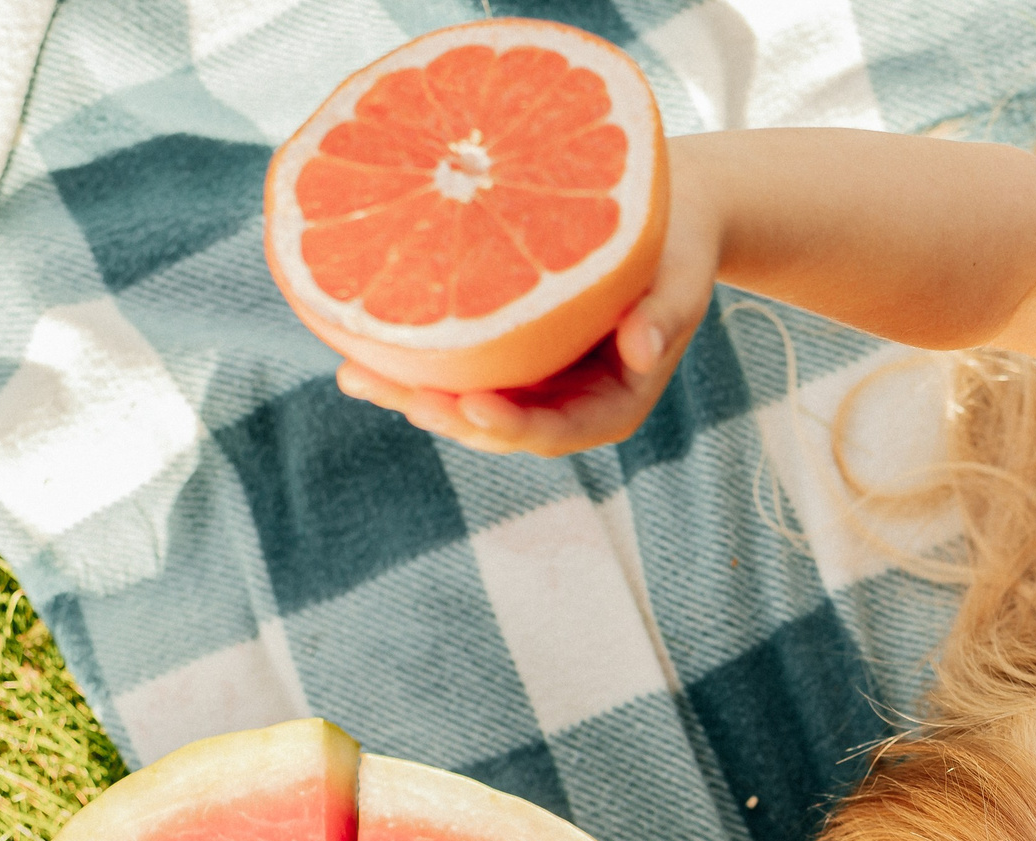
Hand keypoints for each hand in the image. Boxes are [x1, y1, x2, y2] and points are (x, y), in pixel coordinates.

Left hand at [331, 141, 732, 456]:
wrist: (665, 214)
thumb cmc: (678, 243)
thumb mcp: (681, 276)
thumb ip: (666, 316)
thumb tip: (643, 351)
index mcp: (613, 403)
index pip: (561, 431)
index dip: (514, 427)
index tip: (471, 406)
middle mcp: (565, 402)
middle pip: (499, 427)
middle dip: (443, 415)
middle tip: (391, 391)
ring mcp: (531, 380)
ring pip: (466, 401)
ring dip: (410, 393)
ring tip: (354, 373)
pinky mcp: (506, 349)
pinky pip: (456, 361)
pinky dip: (412, 356)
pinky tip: (358, 336)